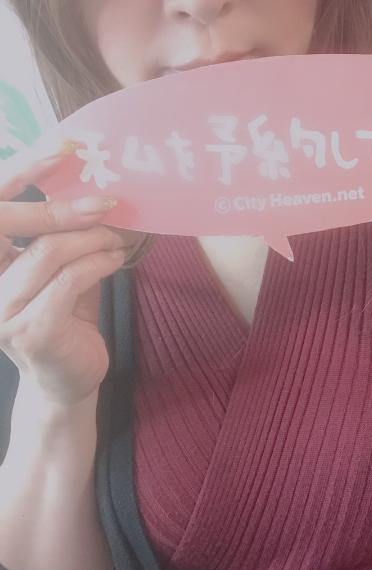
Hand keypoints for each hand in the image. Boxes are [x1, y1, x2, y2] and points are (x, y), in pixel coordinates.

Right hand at [0, 140, 142, 406]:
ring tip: (119, 237)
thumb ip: (65, 240)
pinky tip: (117, 258)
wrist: (68, 380)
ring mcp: (1, 309)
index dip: (23, 170)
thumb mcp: (62, 274)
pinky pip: (70, 279)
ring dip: (93, 239)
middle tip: (108, 199)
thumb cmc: (66, 321)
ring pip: (50, 251)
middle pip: (12, 222)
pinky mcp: (30, 329)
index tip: (65, 146)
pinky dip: (100, 263)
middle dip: (64, 205)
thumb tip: (97, 195)